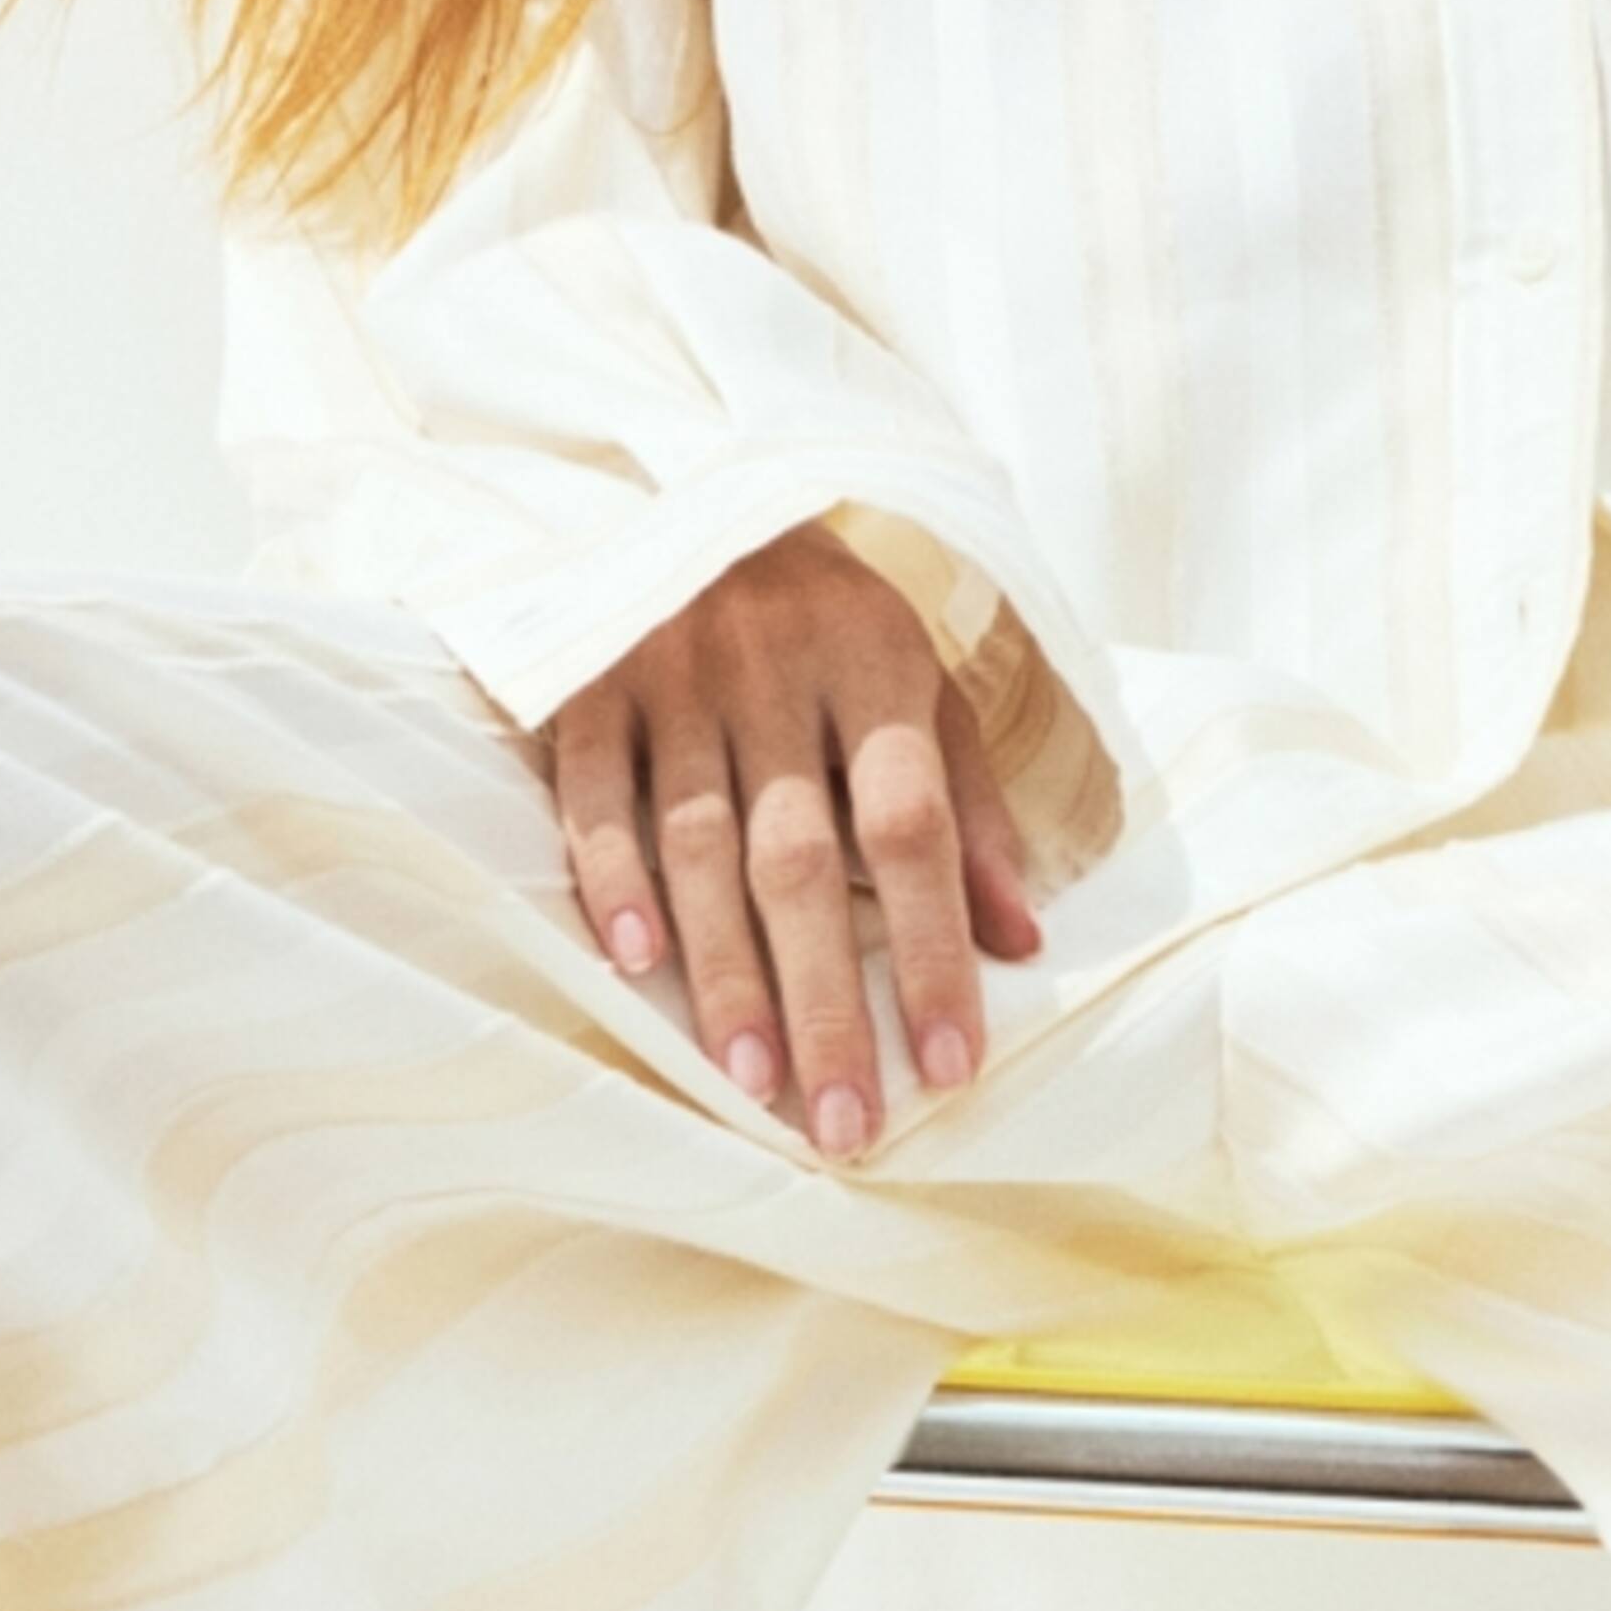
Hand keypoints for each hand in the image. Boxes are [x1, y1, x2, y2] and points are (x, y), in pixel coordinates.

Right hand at [540, 522, 1044, 1153]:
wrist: (708, 489)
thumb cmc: (836, 619)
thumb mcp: (924, 685)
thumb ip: (975, 809)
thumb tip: (1022, 942)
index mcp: (877, 664)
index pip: (913, 828)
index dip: (934, 948)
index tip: (954, 1064)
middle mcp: (774, 669)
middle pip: (801, 860)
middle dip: (825, 1001)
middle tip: (842, 1121)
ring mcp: (672, 672)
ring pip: (697, 844)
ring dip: (723, 971)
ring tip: (752, 1082)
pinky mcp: (588, 677)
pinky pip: (595, 791)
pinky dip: (609, 875)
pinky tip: (631, 962)